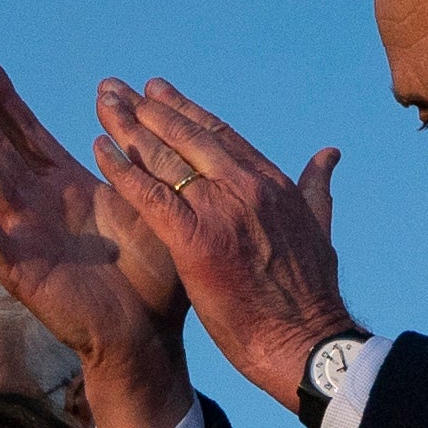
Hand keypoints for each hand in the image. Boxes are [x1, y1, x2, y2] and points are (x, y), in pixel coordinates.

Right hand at [0, 52, 189, 427]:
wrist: (148, 336)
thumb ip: (132, 160)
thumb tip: (124, 106)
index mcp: (66, 187)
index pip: (25, 132)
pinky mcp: (22, 271)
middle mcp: (37, 206)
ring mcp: (24, 237)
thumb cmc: (153, 275)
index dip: (3, 98)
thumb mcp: (149, 202)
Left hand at [88, 78, 351, 416]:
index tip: (159, 92)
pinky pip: (149, 195)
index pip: (220, 135)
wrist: (303, 339)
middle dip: (149, 109)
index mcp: (271, 182)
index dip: (186, 111)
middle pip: (188, 135)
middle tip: (117, 88)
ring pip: (165, 156)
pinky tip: (99, 149)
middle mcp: (244, 185)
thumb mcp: (320, 227)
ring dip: (129, 126)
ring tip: (104, 103)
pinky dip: (122, 170)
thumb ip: (316, 187)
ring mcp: (219, 209)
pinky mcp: (195, 239)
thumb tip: (328, 154)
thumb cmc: (310, 296)